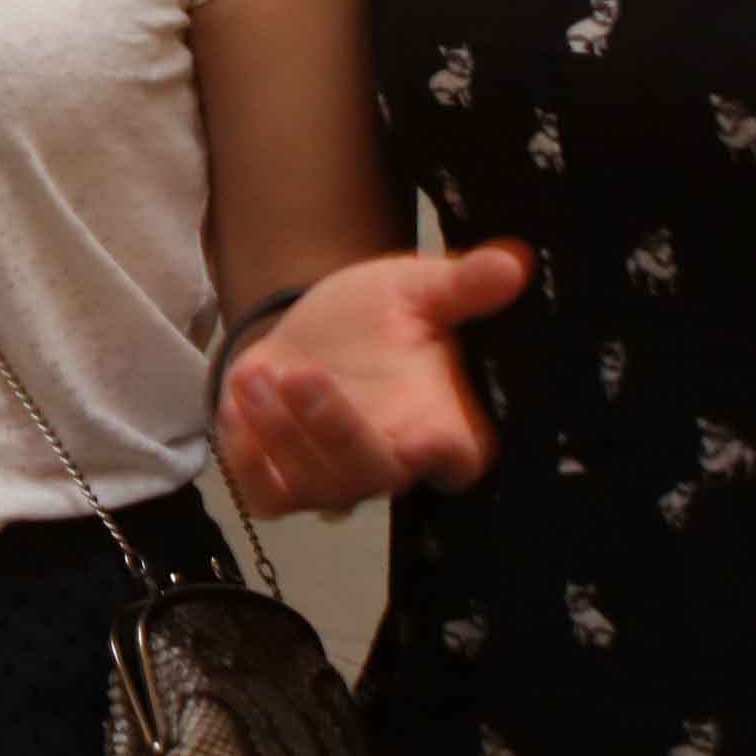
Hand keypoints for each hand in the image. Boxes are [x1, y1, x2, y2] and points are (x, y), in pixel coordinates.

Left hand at [215, 243, 531, 515]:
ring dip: (281, 434)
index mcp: (444, 424)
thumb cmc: (381, 316)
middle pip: (375, 475)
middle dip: (335, 429)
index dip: (442, 456)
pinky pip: (264, 493)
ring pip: (315, 487)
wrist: (317, 332)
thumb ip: (464, 284)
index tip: (424, 437)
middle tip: (302, 374)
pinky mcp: (284, 485)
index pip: (457, 460)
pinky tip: (240, 401)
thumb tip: (515, 261)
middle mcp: (394, 464)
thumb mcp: (419, 289)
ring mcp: (337, 481)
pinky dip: (245, 457)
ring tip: (258, 375)